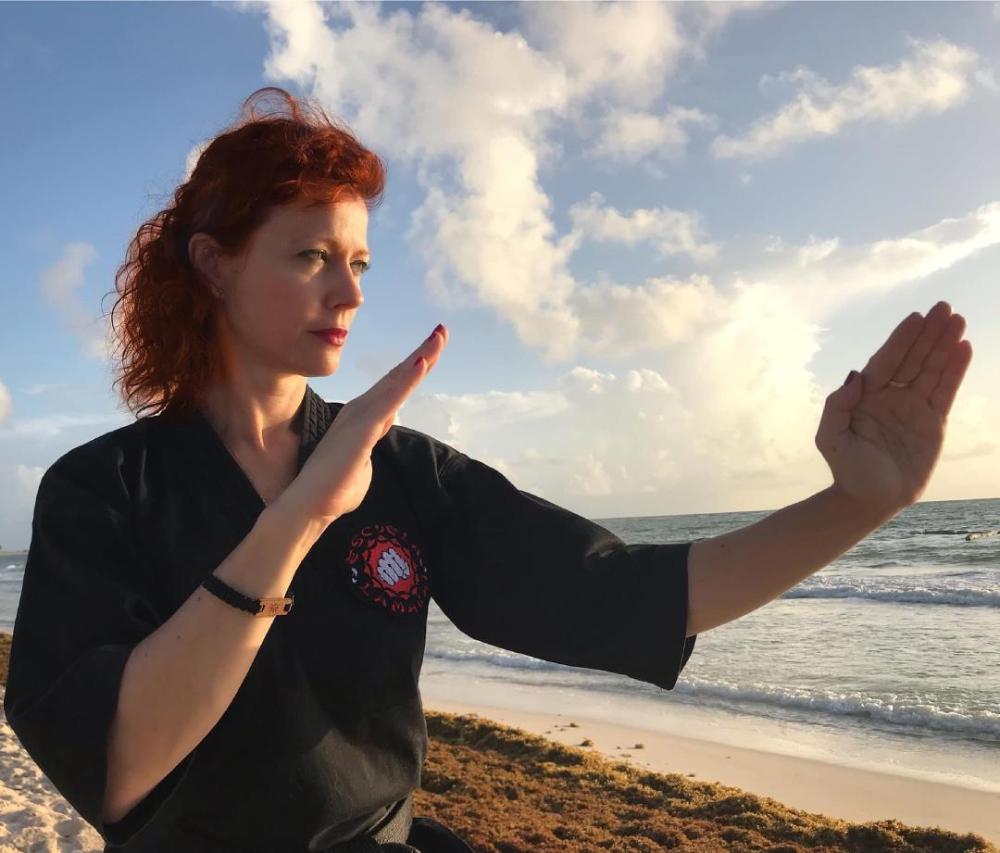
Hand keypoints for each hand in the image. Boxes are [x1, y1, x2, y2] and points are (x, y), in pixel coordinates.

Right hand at [278, 323, 449, 526]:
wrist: (310, 505)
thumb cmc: (334, 490)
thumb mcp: (360, 464)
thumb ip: (370, 446)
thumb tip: (376, 441)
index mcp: (364, 417)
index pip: (394, 388)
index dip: (413, 367)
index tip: (432, 349)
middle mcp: (363, 410)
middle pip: (398, 377)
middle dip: (422, 353)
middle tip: (442, 331)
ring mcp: (363, 417)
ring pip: (397, 382)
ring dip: (420, 358)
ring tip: (439, 337)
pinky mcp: (364, 429)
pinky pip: (390, 400)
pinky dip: (407, 381)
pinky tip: (421, 364)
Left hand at [815, 301, 972, 517]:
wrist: (867, 500)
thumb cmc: (846, 467)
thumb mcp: (830, 436)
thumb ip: (837, 405)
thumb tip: (855, 376)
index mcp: (865, 395)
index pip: (886, 361)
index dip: (901, 340)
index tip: (916, 318)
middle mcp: (890, 396)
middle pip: (912, 358)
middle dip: (928, 334)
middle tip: (944, 308)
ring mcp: (912, 408)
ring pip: (931, 370)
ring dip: (945, 346)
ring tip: (958, 321)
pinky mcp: (932, 423)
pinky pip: (945, 391)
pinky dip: (954, 370)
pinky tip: (964, 349)